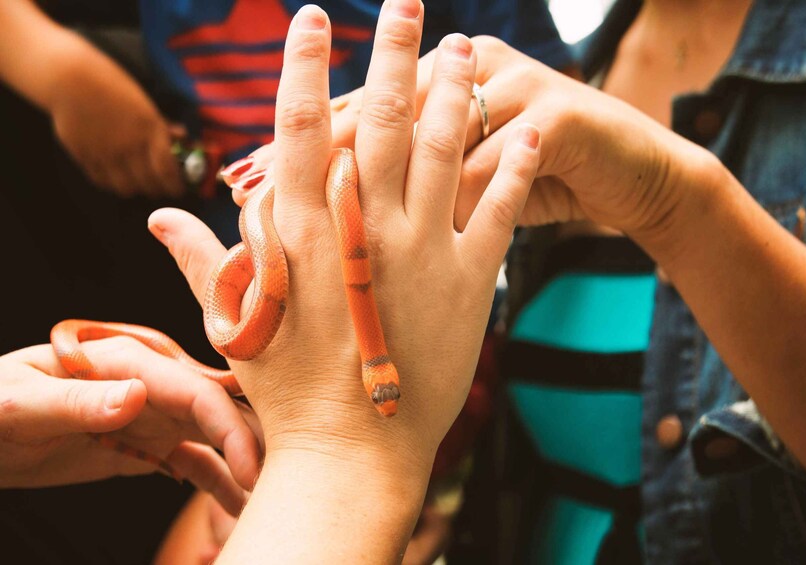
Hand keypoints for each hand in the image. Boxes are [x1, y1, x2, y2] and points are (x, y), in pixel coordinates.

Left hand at [0, 339, 260, 514]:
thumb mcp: (20, 405)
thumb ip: (78, 400)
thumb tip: (136, 398)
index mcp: (127, 362)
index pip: (195, 392)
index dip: (231, 428)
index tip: (253, 468)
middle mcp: (152, 385)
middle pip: (220, 414)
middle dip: (255, 445)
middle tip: (283, 487)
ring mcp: (154, 416)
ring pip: (217, 439)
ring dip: (245, 466)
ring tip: (272, 501)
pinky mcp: (148, 444)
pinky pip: (195, 463)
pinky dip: (220, 482)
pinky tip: (241, 504)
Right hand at [47, 55, 184, 197]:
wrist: (70, 79)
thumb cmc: (112, 86)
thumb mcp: (144, 103)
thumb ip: (162, 125)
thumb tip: (181, 138)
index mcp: (149, 129)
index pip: (167, 170)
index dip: (175, 185)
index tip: (178, 187)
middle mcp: (128, 145)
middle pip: (149, 184)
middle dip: (159, 189)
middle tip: (161, 186)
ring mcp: (105, 153)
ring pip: (126, 188)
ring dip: (136, 188)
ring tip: (139, 181)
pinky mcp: (85, 156)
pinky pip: (103, 181)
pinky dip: (113, 183)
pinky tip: (117, 175)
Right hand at [148, 2, 538, 560]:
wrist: (350, 450)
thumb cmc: (287, 387)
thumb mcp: (235, 319)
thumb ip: (202, 258)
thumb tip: (157, 217)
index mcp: (302, 229)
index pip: (300, 124)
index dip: (304, 65)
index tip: (312, 17)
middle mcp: (363, 225)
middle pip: (378, 116)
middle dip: (392, 51)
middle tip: (405, 0)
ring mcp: (420, 249)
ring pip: (441, 147)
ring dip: (453, 90)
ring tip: (464, 47)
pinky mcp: (467, 280)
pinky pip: (498, 207)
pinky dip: (517, 164)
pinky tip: (529, 125)